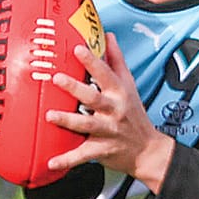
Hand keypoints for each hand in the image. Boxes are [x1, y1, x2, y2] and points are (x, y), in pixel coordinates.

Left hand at [44, 39, 173, 186]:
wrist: (149, 151)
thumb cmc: (135, 116)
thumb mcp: (130, 86)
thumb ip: (117, 61)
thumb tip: (108, 35)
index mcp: (120, 94)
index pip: (106, 74)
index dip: (93, 61)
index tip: (78, 49)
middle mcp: (115, 111)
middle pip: (94, 98)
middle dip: (76, 88)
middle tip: (57, 78)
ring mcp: (108, 131)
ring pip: (87, 125)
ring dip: (68, 121)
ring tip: (50, 116)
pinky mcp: (102, 150)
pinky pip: (83, 155)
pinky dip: (68, 160)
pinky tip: (52, 162)